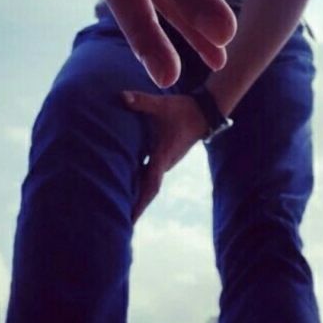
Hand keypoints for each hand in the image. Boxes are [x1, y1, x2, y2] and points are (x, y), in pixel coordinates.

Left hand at [122, 89, 207, 223]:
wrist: (204, 113)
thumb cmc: (182, 109)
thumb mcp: (161, 105)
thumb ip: (141, 102)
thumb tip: (122, 97)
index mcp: (163, 156)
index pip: (150, 185)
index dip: (139, 203)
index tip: (130, 220)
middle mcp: (164, 164)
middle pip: (147, 192)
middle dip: (134, 207)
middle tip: (118, 225)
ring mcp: (165, 163)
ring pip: (148, 185)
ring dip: (137, 198)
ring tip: (120, 212)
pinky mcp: (165, 158)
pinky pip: (150, 177)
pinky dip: (139, 185)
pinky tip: (126, 188)